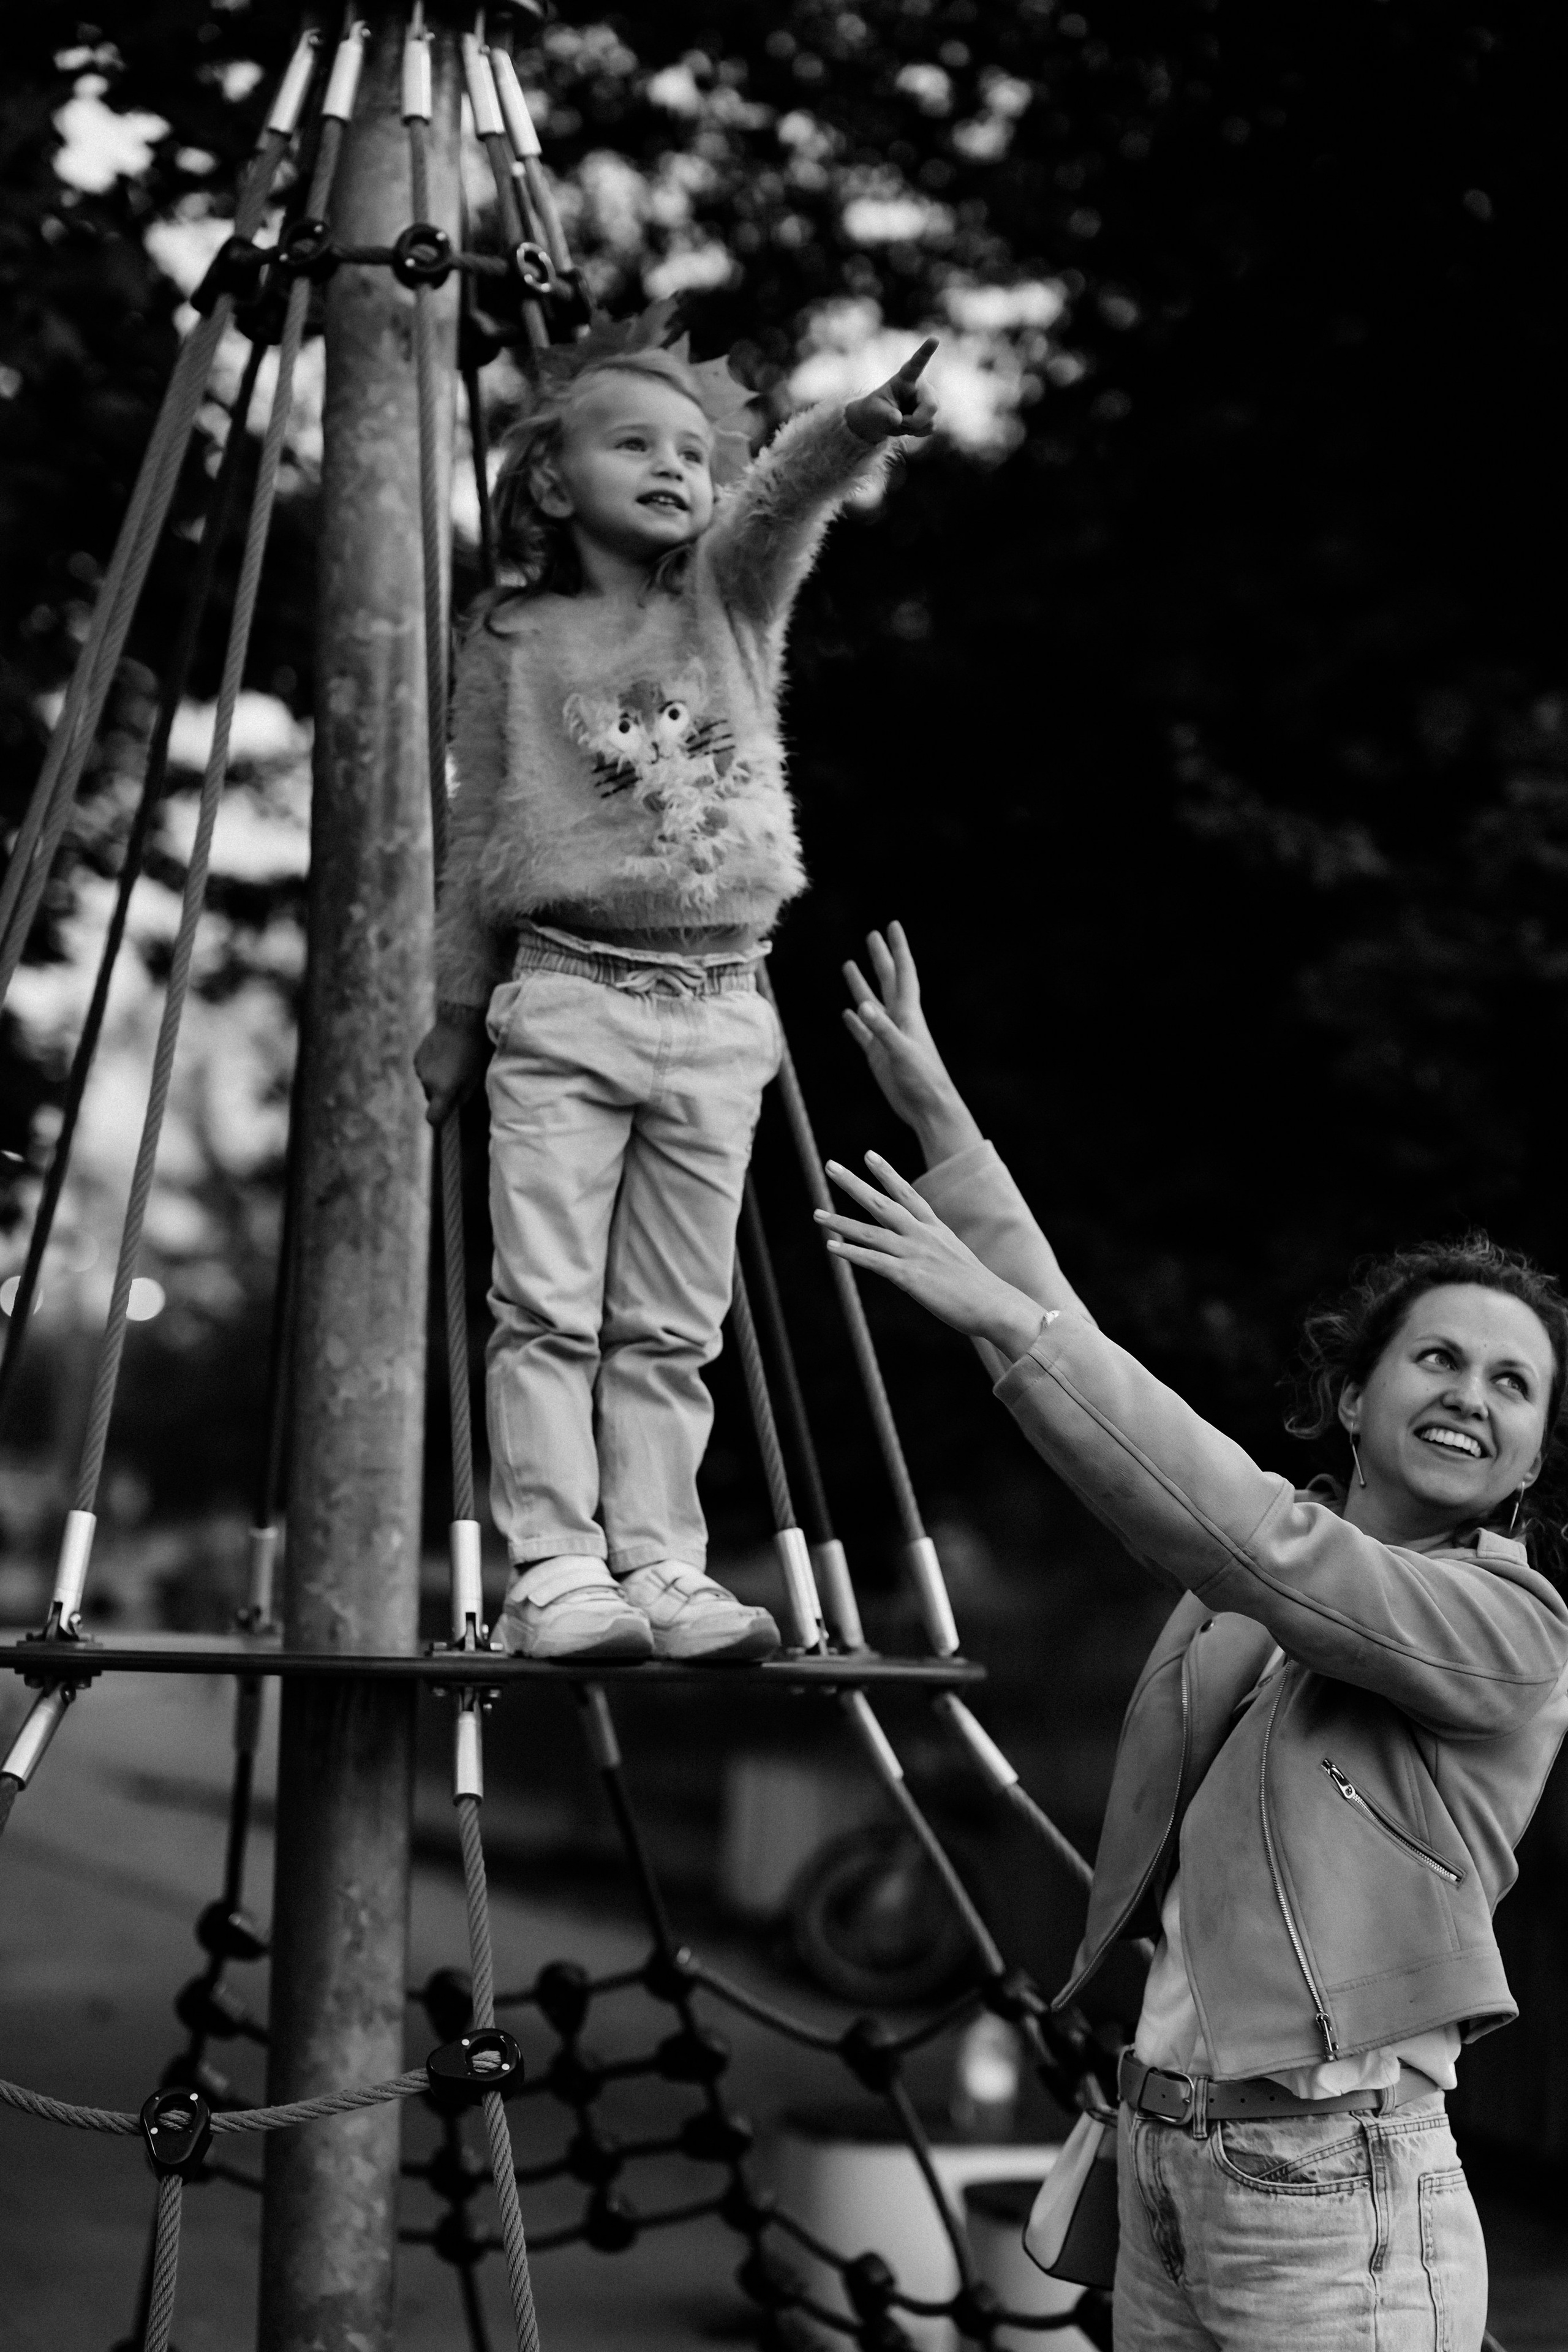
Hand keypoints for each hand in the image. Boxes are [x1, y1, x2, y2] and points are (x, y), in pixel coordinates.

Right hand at [414, 1018, 488, 1127]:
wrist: (458, 1021)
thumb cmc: (472, 1052)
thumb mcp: (474, 1079)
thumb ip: (461, 1097)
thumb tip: (453, 1108)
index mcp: (442, 1090)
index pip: (433, 1118)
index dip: (439, 1121)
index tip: (446, 1116)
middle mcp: (427, 1082)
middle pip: (432, 1099)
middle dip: (442, 1095)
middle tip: (457, 1080)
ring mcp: (420, 1069)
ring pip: (428, 1084)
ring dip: (437, 1079)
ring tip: (452, 1063)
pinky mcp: (417, 1057)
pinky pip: (424, 1070)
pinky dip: (432, 1068)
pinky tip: (444, 1054)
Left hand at [816, 1152, 1048, 1359]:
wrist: (996, 1306)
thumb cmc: (980, 1290)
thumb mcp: (958, 1260)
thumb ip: (937, 1252)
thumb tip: (926, 1257)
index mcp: (936, 1229)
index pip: (907, 1193)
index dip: (886, 1173)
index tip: (869, 1155)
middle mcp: (923, 1236)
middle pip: (882, 1203)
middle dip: (854, 1183)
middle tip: (830, 1165)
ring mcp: (915, 1254)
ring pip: (870, 1232)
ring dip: (840, 1222)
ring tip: (816, 1213)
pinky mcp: (910, 1277)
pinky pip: (873, 1262)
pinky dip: (851, 1253)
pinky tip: (831, 1246)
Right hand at [842, 922, 981, 1165]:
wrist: (928, 1108)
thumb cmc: (923, 1080)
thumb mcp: (902, 1052)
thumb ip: (882, 1030)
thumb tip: (859, 1007)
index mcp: (908, 1014)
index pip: (903, 973)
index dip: (897, 949)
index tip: (892, 926)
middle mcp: (898, 1020)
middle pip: (886, 981)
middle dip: (880, 958)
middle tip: (871, 935)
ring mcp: (887, 1037)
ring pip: (871, 1004)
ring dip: (861, 985)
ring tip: (849, 965)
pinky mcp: (878, 1056)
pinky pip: (863, 1033)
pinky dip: (854, 1023)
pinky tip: (847, 1014)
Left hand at [845, 338, 938, 444]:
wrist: (882, 419)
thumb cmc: (876, 410)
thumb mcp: (873, 412)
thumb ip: (884, 415)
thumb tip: (897, 420)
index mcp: (906, 377)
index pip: (917, 363)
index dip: (926, 352)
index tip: (934, 338)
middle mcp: (922, 386)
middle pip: (931, 406)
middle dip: (915, 421)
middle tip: (900, 422)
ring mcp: (931, 399)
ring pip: (931, 420)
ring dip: (914, 428)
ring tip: (902, 420)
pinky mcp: (934, 413)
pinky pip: (931, 427)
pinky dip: (918, 432)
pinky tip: (909, 425)